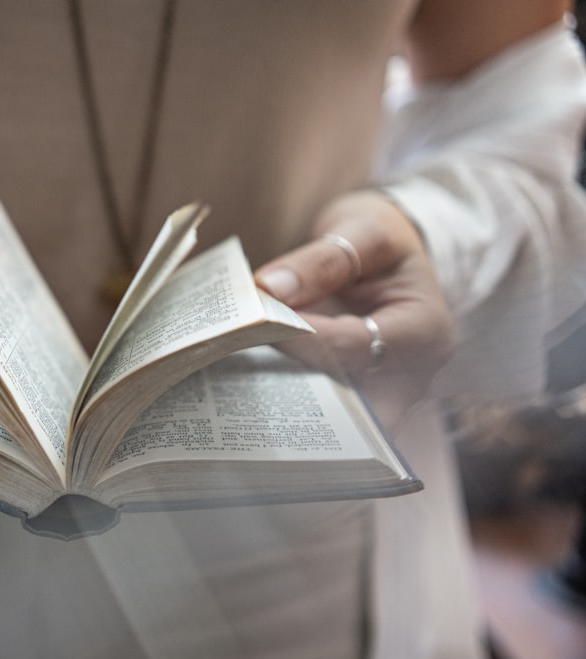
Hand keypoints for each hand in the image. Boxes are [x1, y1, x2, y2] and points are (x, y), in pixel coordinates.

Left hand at [254, 191, 455, 426]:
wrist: (387, 256)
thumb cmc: (381, 239)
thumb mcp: (362, 230)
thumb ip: (322, 260)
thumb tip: (270, 288)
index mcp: (425, 330)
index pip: (353, 346)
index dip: (301, 337)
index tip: (257, 322)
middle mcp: (414, 375)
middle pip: (349, 404)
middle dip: (295, 396)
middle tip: (240, 377)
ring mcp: (387, 395)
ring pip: (335, 422)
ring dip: (287, 408)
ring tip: (238, 391)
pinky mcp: (358, 400)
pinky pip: (325, 415)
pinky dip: (289, 403)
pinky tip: (249, 390)